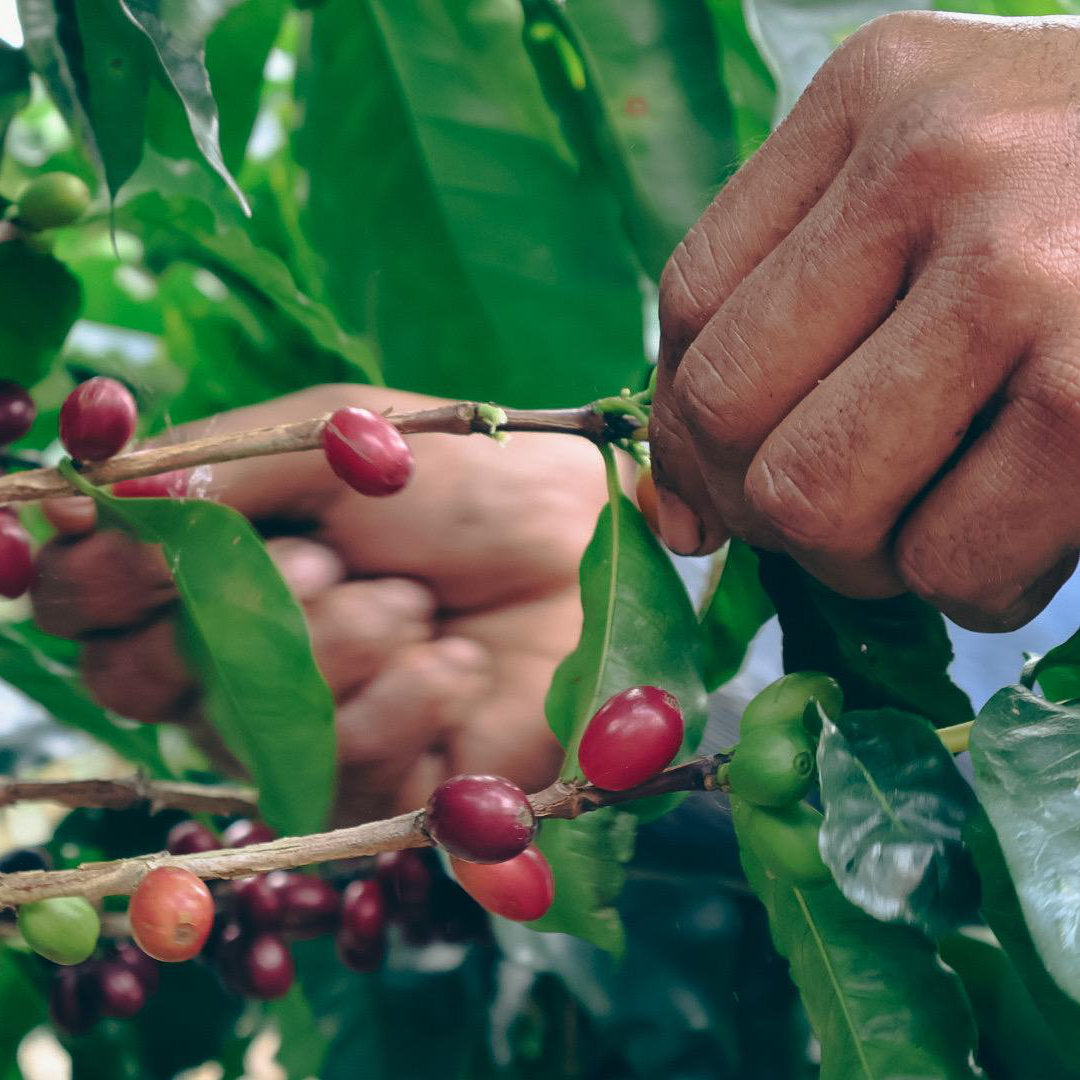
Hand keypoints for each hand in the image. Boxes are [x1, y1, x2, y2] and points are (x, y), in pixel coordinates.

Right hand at [32, 385, 609, 820]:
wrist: (579, 543)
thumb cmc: (460, 481)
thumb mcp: (332, 440)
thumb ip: (211, 469)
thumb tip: (82, 498)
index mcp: (209, 569)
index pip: (85, 604)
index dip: (104, 578)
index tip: (156, 540)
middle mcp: (235, 659)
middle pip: (138, 679)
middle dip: (241, 612)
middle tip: (325, 562)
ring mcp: (301, 728)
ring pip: (246, 720)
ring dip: (344, 642)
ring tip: (418, 602)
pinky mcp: (375, 785)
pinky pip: (339, 766)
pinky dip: (405, 698)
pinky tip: (454, 663)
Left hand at [650, 11, 1079, 629]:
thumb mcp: (936, 186)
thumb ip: (791, 313)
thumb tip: (672, 514)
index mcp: (873, 96)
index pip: (689, 306)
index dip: (685, 429)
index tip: (719, 483)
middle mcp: (937, 163)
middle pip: (728, 417)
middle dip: (765, 505)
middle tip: (841, 510)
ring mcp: (1025, 277)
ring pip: (817, 507)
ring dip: (862, 555)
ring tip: (935, 515)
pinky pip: (949, 565)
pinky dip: (971, 581)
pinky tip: (1025, 521)